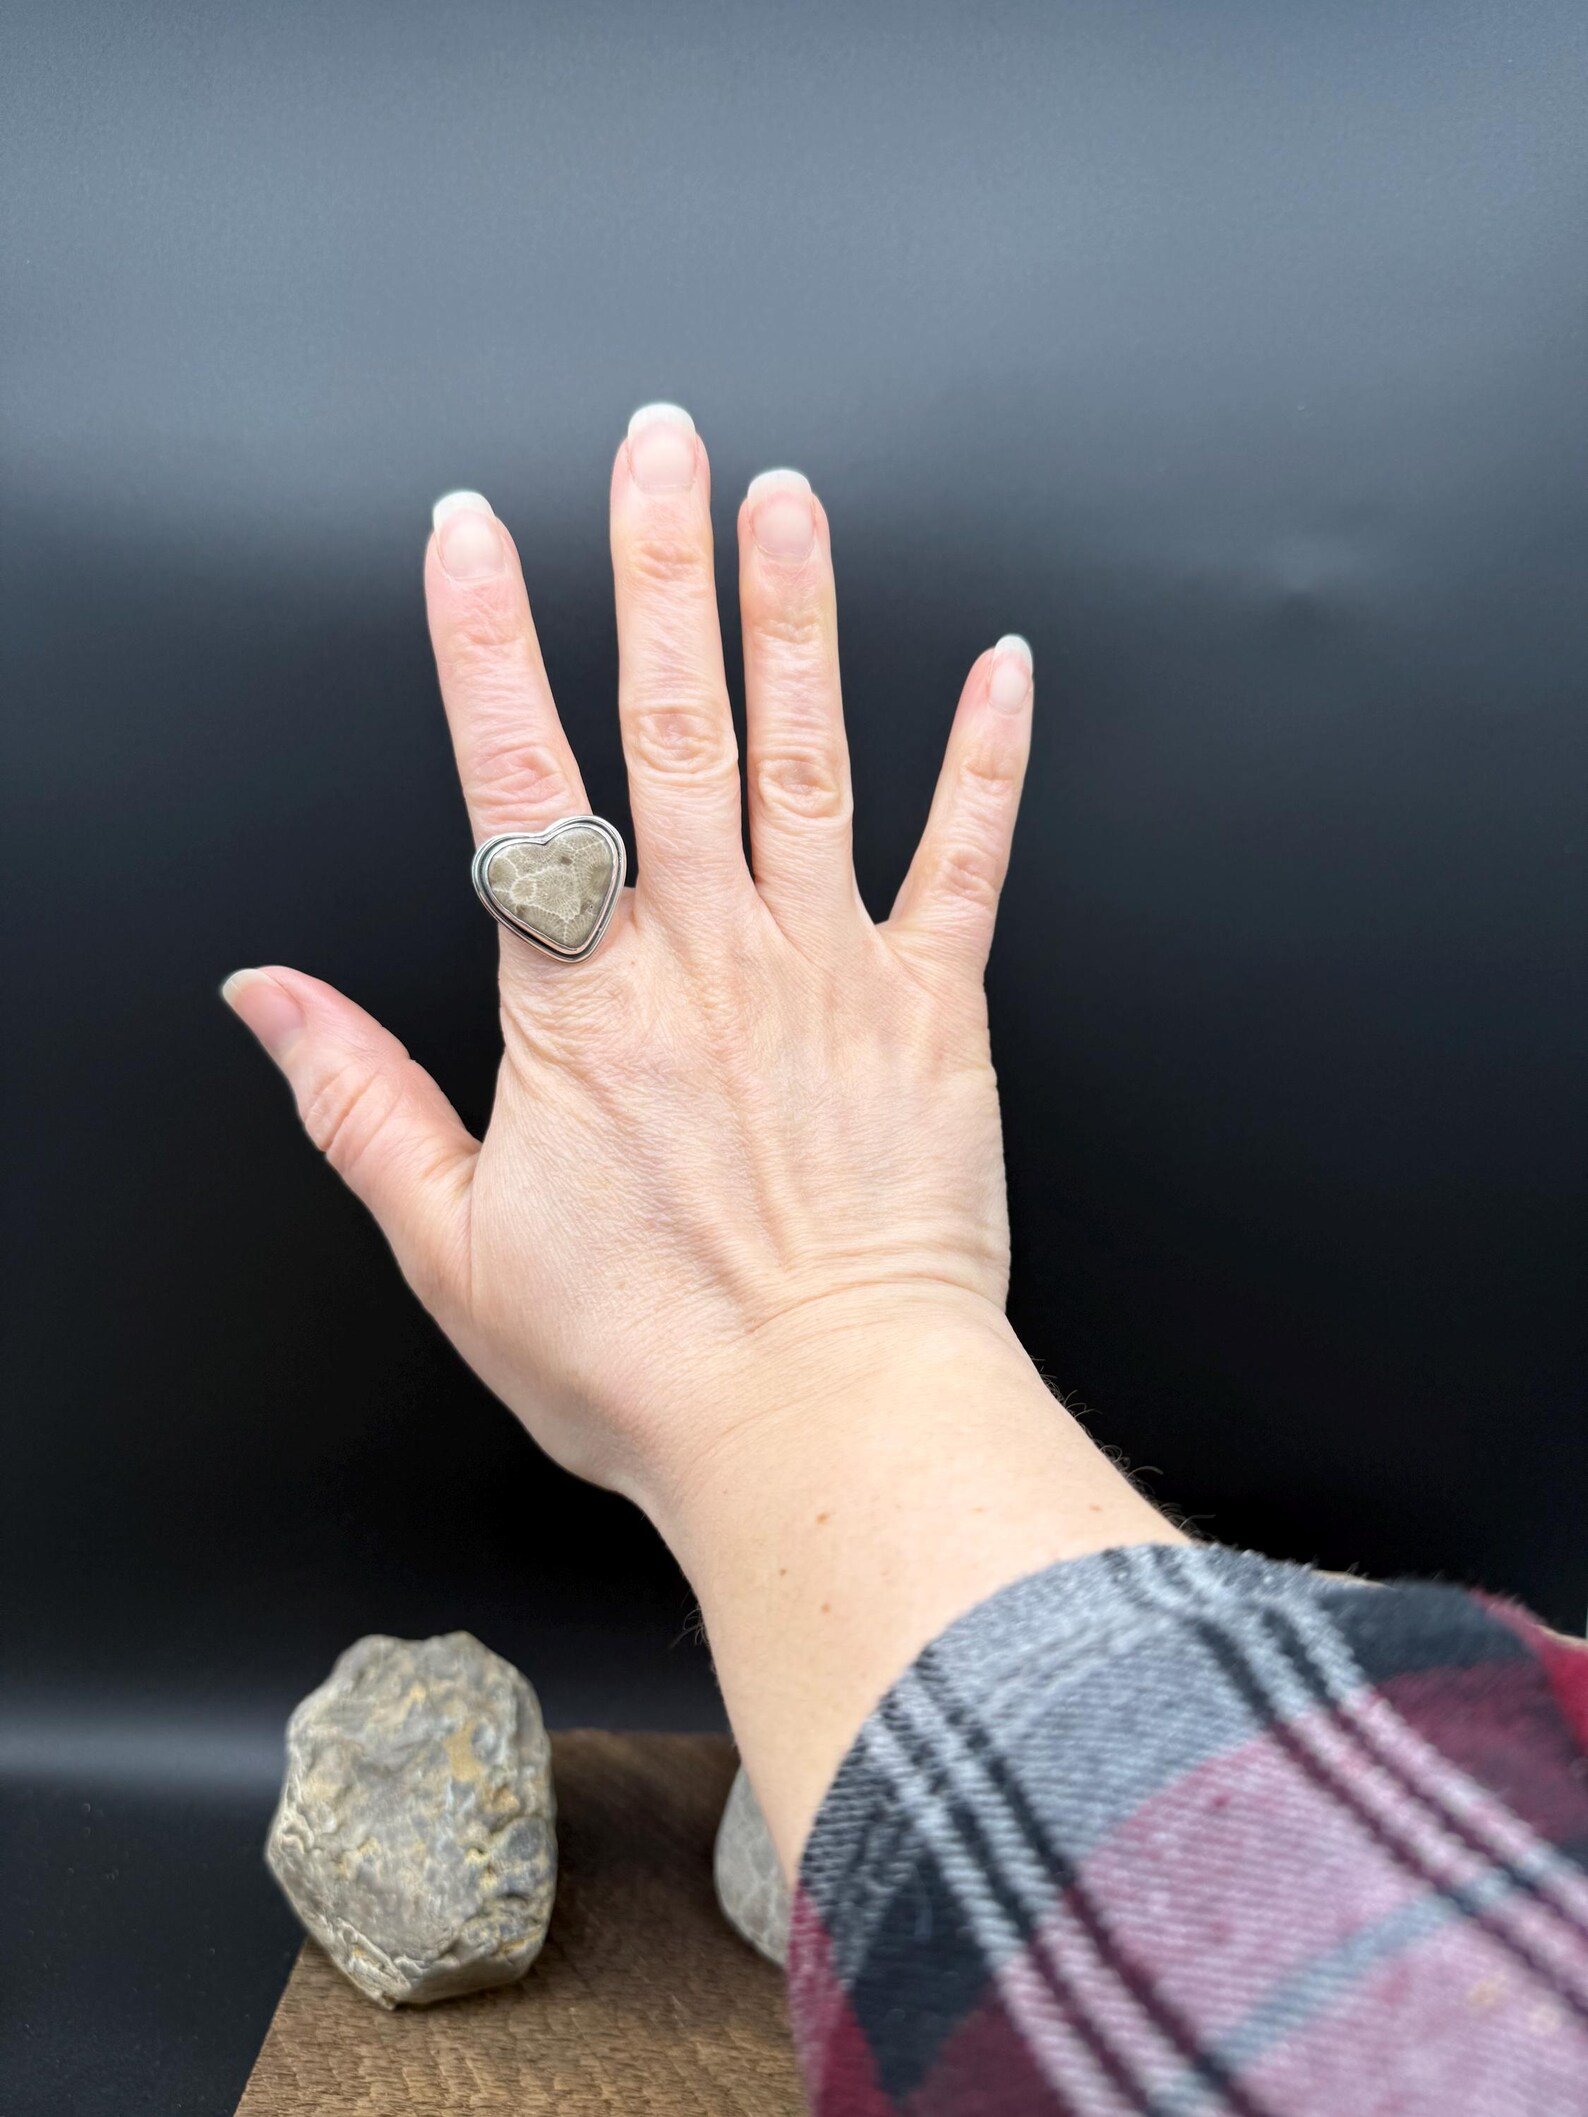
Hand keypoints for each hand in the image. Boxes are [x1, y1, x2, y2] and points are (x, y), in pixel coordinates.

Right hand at [227, 404, 1176, 1856]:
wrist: (825, 1427)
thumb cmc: (649, 1359)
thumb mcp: (451, 1244)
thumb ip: (357, 1101)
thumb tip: (266, 998)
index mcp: (583, 1005)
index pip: (518, 781)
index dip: (487, 645)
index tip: (471, 534)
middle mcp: (708, 956)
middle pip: (674, 723)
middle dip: (657, 570)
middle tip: (655, 445)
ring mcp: (832, 969)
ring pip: (808, 756)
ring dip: (795, 617)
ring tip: (785, 501)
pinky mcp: (936, 1009)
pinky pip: (970, 858)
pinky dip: (987, 759)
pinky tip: (1003, 668)